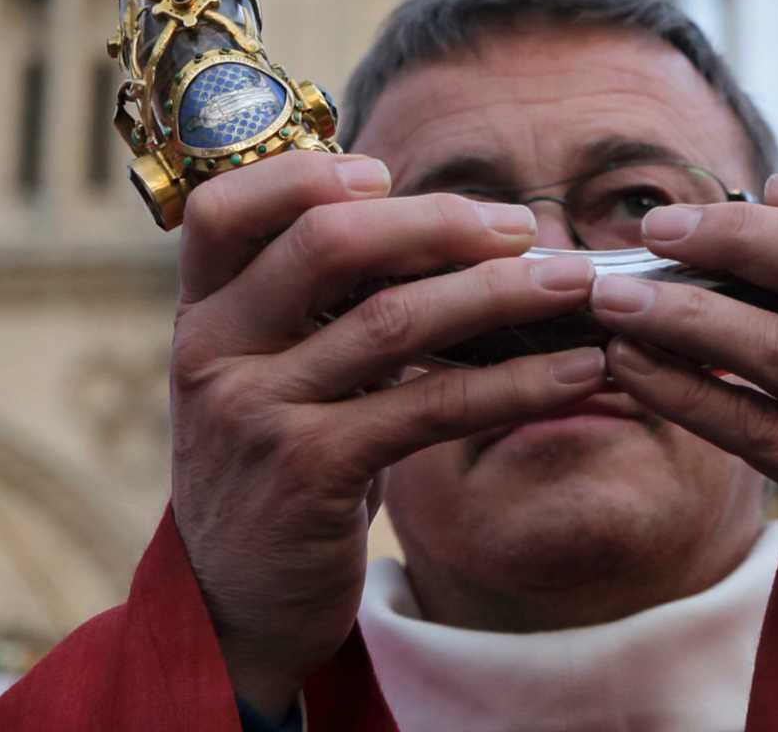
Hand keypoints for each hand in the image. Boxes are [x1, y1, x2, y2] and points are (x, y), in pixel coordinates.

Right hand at [168, 151, 610, 716]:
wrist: (239, 607)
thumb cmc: (277, 465)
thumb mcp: (268, 376)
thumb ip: (318, 305)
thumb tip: (440, 223)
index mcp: (202, 314)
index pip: (224, 210)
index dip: (302, 174)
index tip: (385, 172)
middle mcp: (214, 352)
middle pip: (325, 245)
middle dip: (438, 222)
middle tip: (521, 227)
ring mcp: (257, 412)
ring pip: (393, 321)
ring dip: (499, 294)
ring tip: (574, 284)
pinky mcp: (311, 472)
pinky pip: (430, 405)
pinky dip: (515, 382)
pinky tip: (575, 372)